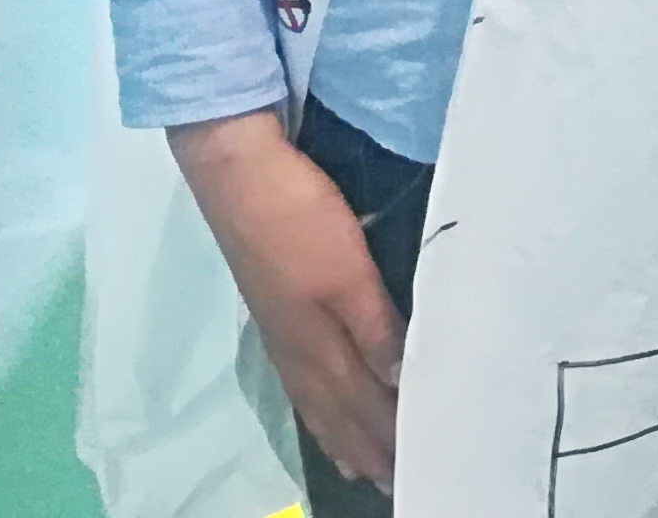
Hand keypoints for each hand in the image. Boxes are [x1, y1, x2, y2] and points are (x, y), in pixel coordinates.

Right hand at [168, 111, 402, 490]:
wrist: (237, 174)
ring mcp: (284, 331)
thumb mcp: (349, 274)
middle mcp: (300, 350)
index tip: (420, 470)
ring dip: (346, 435)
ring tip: (365, 467)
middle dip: (371, 449)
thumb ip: (376, 330)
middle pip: (341, 412)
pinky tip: (323, 406)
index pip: (365, 407)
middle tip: (397, 483)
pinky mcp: (276, 310)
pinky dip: (321, 407)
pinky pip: (304, 380)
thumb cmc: (299, 220)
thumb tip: (403, 386)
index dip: (390, 440)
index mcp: (321, 344)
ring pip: (321, 400)